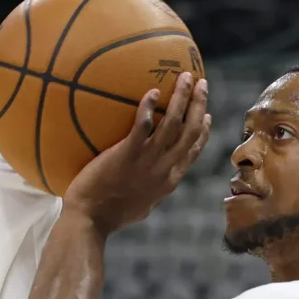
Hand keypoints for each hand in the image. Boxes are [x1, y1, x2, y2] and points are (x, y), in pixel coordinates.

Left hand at [63, 72, 210, 233]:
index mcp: (170, 180)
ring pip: (173, 124)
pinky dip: (149, 107)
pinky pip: (142, 125)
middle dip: (199, 104)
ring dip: (182, 97)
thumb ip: (152, 189)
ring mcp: (149, 161)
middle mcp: (166, 168)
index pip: (193, 150)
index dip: (203, 130)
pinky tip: (151, 91)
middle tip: (201, 83)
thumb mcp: (143, 205)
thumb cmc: (110, 215)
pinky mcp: (128, 154)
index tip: (206, 114)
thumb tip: (150, 180)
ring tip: (184, 77)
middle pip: (190, 131)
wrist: (91, 221)